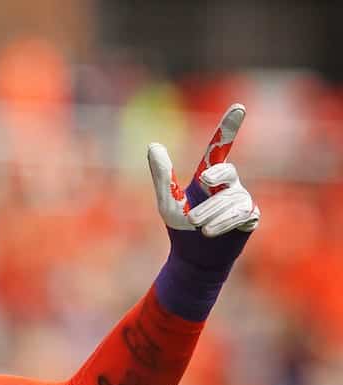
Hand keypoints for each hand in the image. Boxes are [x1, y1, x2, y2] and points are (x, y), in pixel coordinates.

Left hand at [146, 104, 259, 269]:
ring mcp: (241, 198)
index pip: (220, 147)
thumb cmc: (180, 229)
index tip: (239, 106)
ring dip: (212, 213)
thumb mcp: (167, 202)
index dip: (229, 127)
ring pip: (231, 198)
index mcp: (208, 175)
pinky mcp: (250, 216)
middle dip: (212, 184)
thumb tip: (154, 145)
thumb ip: (163, 175)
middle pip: (226, 172)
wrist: (193, 260)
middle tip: (193, 207)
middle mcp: (228, 183)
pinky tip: (210, 231)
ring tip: (198, 227)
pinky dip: (224, 222)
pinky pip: (242, 213)